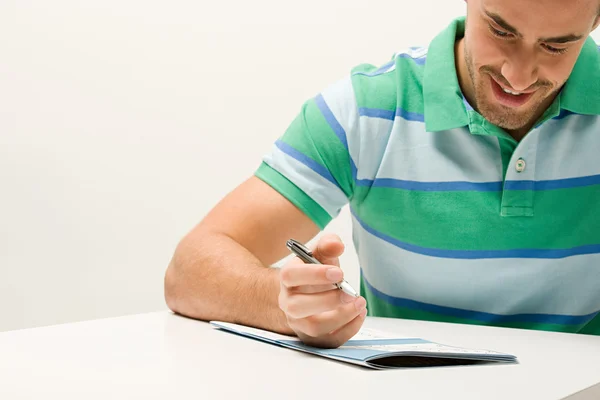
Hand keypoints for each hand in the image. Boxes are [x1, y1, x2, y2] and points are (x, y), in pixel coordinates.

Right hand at [277, 233, 366, 347]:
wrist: (307, 291)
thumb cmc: (315, 271)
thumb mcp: (320, 253)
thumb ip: (328, 245)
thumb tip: (337, 245)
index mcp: (287, 278)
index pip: (291, 276)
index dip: (315, 275)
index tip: (339, 273)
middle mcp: (288, 302)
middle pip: (298, 306)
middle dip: (328, 300)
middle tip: (350, 292)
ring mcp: (298, 322)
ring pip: (314, 327)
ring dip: (340, 317)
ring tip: (359, 303)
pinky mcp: (312, 336)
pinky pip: (328, 341)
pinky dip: (347, 330)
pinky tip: (359, 315)